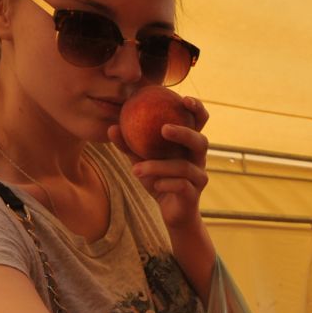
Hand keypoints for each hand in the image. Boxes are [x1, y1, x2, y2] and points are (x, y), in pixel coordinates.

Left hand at [108, 93, 209, 229]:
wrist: (171, 213)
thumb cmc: (158, 181)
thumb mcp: (141, 161)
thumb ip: (129, 146)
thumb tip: (111, 127)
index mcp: (188, 145)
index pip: (199, 121)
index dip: (197, 109)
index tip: (184, 99)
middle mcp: (198, 158)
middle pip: (200, 141)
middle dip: (184, 133)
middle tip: (164, 129)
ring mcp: (199, 176)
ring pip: (185, 167)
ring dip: (159, 167)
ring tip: (136, 170)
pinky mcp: (194, 194)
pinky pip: (182, 185)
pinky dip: (165, 183)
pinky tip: (154, 185)